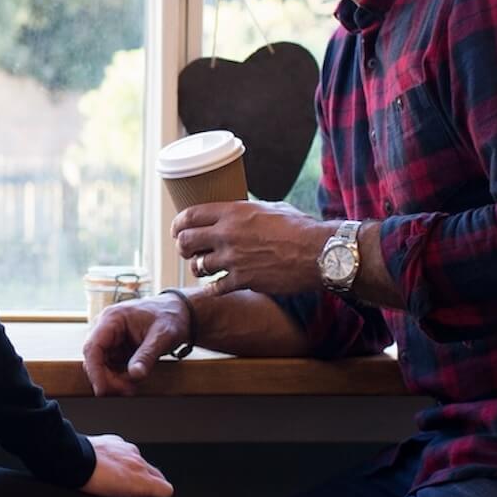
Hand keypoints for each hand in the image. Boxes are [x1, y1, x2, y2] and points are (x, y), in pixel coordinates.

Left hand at [79, 433, 173, 496]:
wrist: (71, 461)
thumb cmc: (88, 483)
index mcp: (142, 479)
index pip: (166, 490)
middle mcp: (138, 461)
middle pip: (156, 475)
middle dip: (146, 484)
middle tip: (128, 493)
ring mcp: (127, 449)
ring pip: (139, 462)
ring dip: (130, 470)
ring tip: (111, 478)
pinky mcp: (115, 441)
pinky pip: (124, 451)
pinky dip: (117, 458)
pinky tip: (103, 465)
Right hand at [82, 295, 191, 395]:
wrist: (179, 313)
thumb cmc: (170, 316)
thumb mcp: (162, 336)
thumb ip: (147, 355)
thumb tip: (135, 374)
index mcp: (112, 318)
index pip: (93, 347)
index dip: (94, 371)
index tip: (102, 390)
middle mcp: (106, 327)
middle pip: (94, 359)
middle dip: (107, 379)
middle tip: (126, 391)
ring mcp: (110, 338)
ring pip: (100, 365)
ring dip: (113, 380)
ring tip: (131, 388)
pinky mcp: (116, 348)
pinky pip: (110, 366)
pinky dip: (118, 378)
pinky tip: (131, 383)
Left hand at [173, 200, 332, 298]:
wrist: (318, 252)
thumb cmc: (300, 227)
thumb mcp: (271, 208)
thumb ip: (249, 212)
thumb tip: (241, 212)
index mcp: (233, 212)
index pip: (190, 215)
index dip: (178, 224)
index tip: (177, 230)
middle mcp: (227, 234)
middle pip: (186, 242)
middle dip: (182, 247)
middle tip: (187, 251)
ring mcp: (233, 259)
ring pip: (197, 267)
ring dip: (198, 268)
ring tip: (204, 268)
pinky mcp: (242, 280)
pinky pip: (215, 288)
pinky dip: (213, 288)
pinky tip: (217, 287)